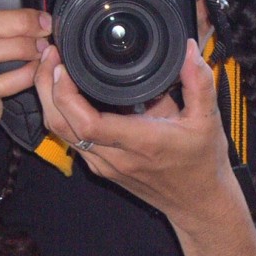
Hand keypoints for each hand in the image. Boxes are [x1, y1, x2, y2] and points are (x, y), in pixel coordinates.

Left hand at [34, 39, 240, 220]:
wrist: (197, 204)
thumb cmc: (202, 165)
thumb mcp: (208, 121)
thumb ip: (199, 83)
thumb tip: (190, 51)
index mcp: (141, 143)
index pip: (88, 123)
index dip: (66, 94)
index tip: (64, 66)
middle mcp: (116, 157)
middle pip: (61, 126)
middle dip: (46, 88)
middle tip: (50, 55)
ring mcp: (104, 164)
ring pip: (60, 134)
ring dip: (49, 100)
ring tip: (53, 67)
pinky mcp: (101, 167)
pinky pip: (71, 139)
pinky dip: (60, 113)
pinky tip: (65, 91)